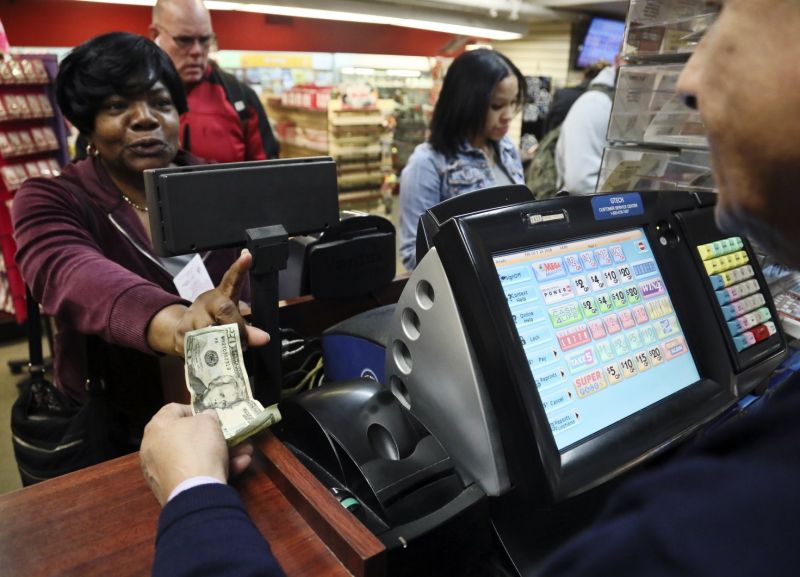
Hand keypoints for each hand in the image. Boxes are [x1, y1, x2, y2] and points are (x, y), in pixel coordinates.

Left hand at [139, 403, 254, 505]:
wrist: (194, 491)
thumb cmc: (198, 448)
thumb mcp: (209, 422)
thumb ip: (207, 416)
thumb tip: (206, 418)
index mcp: (157, 427)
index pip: (174, 410)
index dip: (195, 410)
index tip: (211, 416)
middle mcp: (153, 448)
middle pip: (186, 437)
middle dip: (213, 436)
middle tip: (230, 435)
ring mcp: (161, 471)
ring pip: (194, 457)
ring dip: (220, 453)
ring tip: (245, 453)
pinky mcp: (171, 489)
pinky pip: (193, 474)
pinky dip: (213, 470)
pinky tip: (238, 467)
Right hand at [147, 249, 269, 355]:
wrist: (179, 329)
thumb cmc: (211, 320)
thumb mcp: (229, 320)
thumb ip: (247, 327)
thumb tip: (264, 338)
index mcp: (220, 296)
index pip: (231, 279)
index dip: (239, 268)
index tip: (247, 256)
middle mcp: (205, 303)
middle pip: (225, 311)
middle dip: (237, 328)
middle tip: (244, 342)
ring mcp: (191, 318)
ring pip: (213, 332)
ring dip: (224, 345)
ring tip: (228, 351)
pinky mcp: (181, 335)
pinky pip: (199, 348)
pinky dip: (210, 356)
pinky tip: (212, 358)